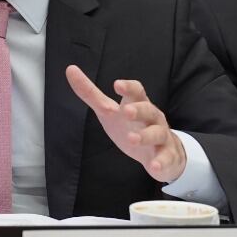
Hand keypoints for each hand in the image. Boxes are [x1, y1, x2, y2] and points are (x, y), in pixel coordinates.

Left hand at [65, 65, 185, 182]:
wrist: (162, 151)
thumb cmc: (132, 126)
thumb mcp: (109, 111)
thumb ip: (90, 94)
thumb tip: (70, 69)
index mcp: (139, 104)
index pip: (137, 91)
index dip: (129, 87)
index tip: (117, 85)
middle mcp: (153, 118)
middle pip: (148, 110)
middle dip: (139, 110)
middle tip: (126, 111)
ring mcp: (161, 136)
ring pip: (157, 133)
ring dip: (145, 136)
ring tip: (132, 139)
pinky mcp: (167, 156)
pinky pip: (166, 158)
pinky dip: (161, 162)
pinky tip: (154, 166)